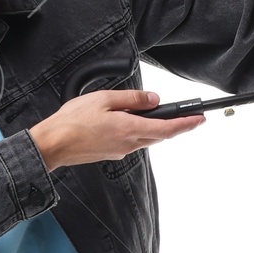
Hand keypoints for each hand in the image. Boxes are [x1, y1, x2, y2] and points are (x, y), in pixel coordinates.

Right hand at [29, 89, 203, 170]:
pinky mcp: (111, 153)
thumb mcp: (104, 99)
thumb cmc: (72, 122)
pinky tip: (129, 122)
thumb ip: (132, 99)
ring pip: (146, 139)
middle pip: (159, 135)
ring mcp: (120, 151)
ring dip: (155, 129)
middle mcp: (128, 144)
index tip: (200, 120)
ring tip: (158, 116)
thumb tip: (152, 99)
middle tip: (187, 117)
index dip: (187, 124)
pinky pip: (132, 142)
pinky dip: (137, 132)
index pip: (167, 129)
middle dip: (175, 126)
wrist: (53, 144)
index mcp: (129, 129)